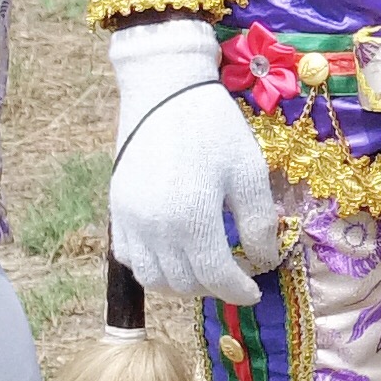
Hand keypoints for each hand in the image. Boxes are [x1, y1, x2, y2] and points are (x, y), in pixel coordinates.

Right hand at [106, 16, 278, 306]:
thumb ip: (258, 222)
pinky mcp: (116, 208)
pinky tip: (172, 253)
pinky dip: (151, 266)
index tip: (255, 290)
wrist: (164, 90)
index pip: (216, 277)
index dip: (239, 290)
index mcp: (192, 220)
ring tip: (204, 268)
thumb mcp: (249, 172)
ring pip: (153, 278)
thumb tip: (264, 261)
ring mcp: (130, 220)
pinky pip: (128, 256)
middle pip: (184, 283)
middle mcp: (154, 228)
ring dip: (180, 282)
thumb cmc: (214, 127)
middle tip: (233, 274)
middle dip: (213, 286)